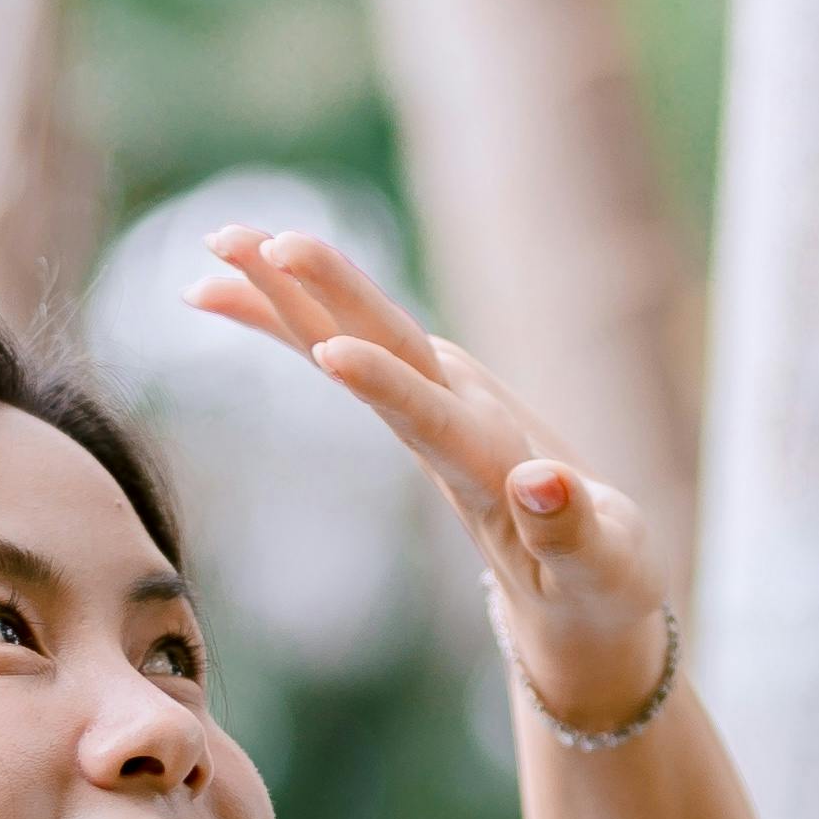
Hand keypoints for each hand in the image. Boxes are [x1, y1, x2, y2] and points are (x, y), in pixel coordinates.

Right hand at [186, 224, 672, 734]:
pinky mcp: (410, 402)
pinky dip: (280, 321)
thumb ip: (575, 530)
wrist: (600, 570)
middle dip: (327, 289)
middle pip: (387, 336)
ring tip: (214, 242)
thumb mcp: (605, 567)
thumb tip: (543, 482)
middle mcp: (463, 405)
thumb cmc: (602, 575)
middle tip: (259, 242)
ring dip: (284, 287)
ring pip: (351, 328)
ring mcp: (435, 397)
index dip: (387, 386)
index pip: (434, 413)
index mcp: (498, 452)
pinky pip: (334, 349)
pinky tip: (212, 296)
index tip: (334, 356)